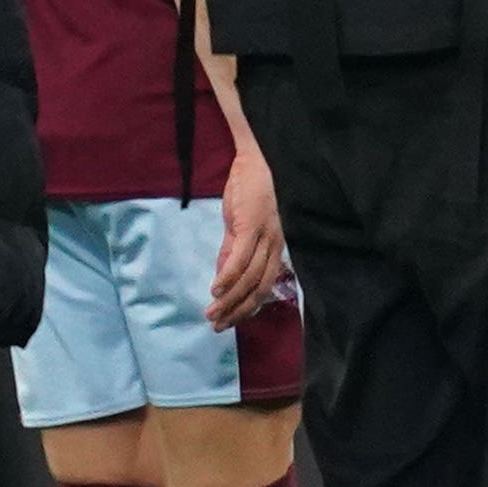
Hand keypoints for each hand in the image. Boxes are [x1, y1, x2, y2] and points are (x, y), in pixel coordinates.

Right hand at [206, 144, 289, 327]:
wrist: (253, 160)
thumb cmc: (248, 191)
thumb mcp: (239, 227)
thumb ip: (231, 252)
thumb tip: (222, 279)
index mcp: (274, 245)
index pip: (265, 285)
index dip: (248, 307)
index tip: (231, 323)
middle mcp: (275, 244)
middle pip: (260, 287)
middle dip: (239, 311)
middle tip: (218, 326)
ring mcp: (266, 235)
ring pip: (250, 277)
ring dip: (230, 300)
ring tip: (212, 314)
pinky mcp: (252, 225)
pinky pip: (240, 257)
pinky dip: (227, 277)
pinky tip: (215, 290)